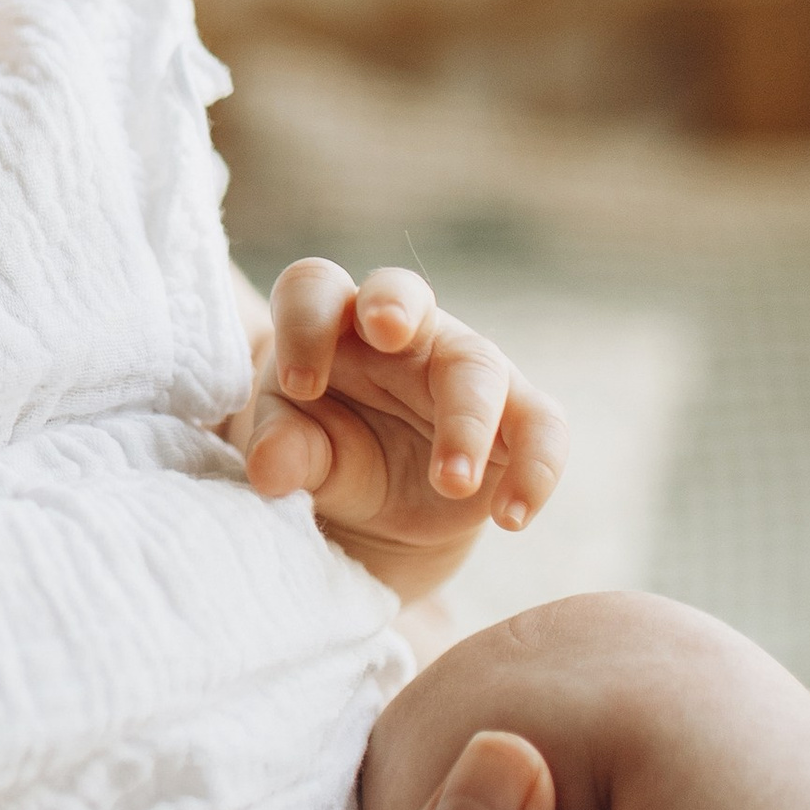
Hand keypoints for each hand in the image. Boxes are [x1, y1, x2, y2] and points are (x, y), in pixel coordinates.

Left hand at [241, 260, 567, 598]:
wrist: (372, 514)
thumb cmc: (320, 453)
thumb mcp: (293, 452)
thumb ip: (284, 451)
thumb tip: (267, 470)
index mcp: (331, 327)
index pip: (315, 290)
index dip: (304, 323)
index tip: (297, 386)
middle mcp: (402, 335)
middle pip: (405, 294)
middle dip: (396, 305)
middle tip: (387, 333)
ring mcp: (461, 371)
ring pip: (479, 366)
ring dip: (467, 422)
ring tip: (452, 484)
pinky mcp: (513, 421)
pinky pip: (541, 428)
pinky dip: (535, 471)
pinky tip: (511, 518)